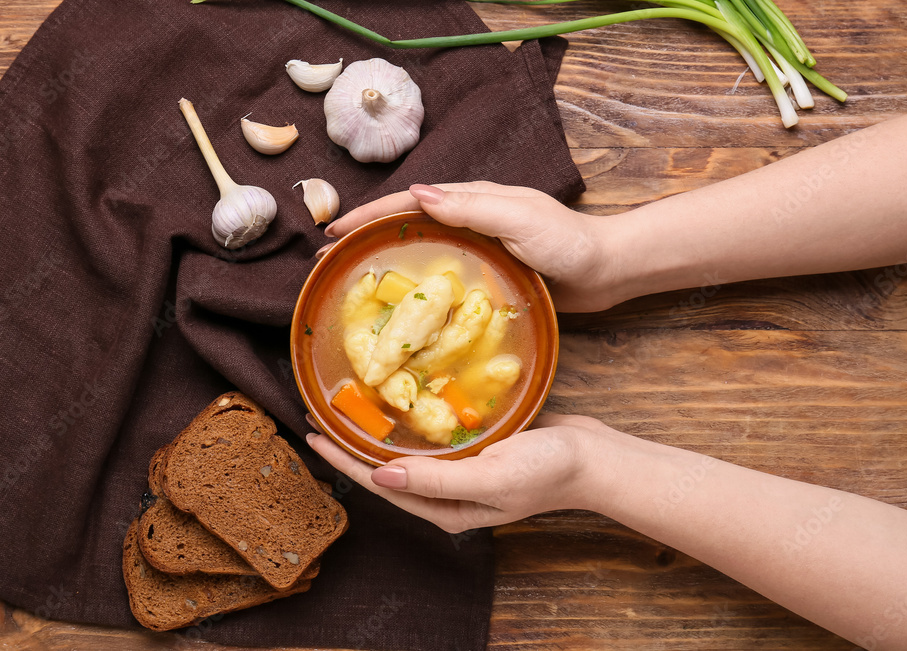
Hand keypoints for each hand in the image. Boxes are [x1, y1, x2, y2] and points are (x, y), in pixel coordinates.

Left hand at [305, 414, 615, 533]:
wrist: (593, 457)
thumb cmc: (546, 470)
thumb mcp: (488, 476)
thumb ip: (434, 479)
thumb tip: (379, 474)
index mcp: (445, 508)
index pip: (380, 482)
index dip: (343, 460)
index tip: (313, 435)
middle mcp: (446, 492)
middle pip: (386, 466)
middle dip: (351, 443)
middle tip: (320, 415)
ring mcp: (461, 469)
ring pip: (406, 448)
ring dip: (377, 428)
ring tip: (349, 404)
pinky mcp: (475, 447)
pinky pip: (431, 433)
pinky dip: (410, 417)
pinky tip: (398, 397)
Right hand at [322, 182, 618, 312]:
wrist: (605, 270)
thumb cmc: (567, 242)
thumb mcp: (520, 219)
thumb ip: (472, 207)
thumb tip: (418, 194)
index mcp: (471, 199)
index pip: (408, 202)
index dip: (368, 215)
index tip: (333, 232)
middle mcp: (468, 219)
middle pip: (404, 223)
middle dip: (364, 236)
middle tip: (328, 259)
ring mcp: (475, 246)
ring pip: (418, 248)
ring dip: (383, 260)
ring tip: (351, 280)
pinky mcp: (484, 272)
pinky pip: (440, 277)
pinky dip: (414, 285)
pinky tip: (400, 306)